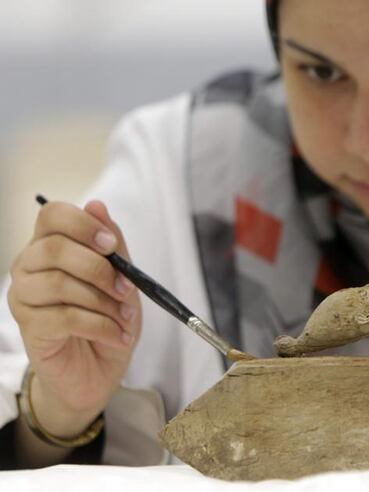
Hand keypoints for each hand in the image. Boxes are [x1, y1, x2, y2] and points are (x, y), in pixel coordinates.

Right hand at [7, 200, 140, 437]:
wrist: (98, 371)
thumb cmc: (108, 320)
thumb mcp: (123, 280)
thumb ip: (113, 246)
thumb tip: (97, 205)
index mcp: (51, 245)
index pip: (52, 214)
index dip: (83, 224)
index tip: (112, 246)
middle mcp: (29, 266)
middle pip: (55, 248)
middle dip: (100, 269)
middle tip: (126, 290)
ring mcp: (24, 296)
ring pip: (60, 284)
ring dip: (104, 302)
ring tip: (125, 318)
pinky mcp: (28, 327)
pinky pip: (66, 317)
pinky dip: (101, 325)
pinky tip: (116, 335)